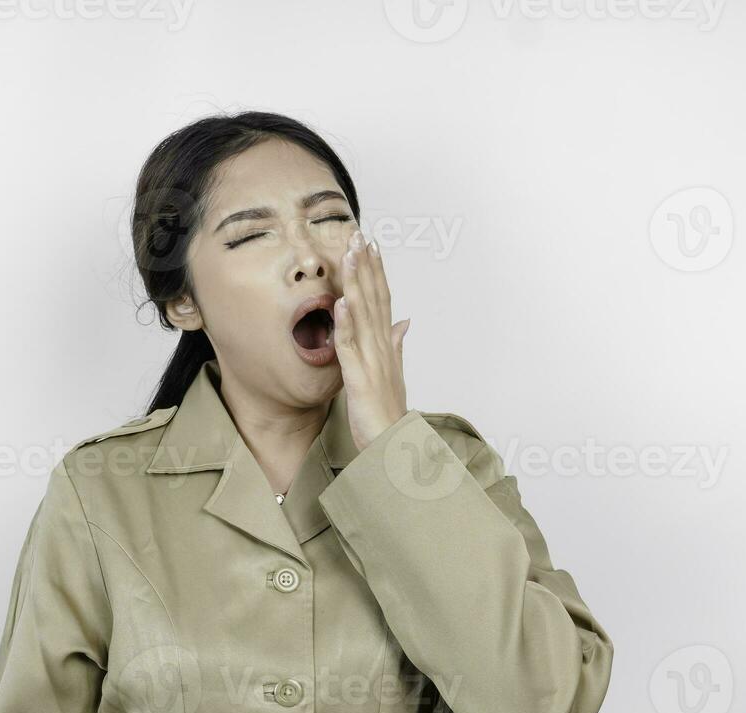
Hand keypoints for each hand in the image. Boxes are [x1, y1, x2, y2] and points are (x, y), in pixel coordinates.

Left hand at [334, 228, 410, 452]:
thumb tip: (404, 322)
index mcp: (387, 344)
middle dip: (366, 266)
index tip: (371, 245)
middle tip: (359, 235)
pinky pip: (350, 346)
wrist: (392, 444)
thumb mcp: (393, 373)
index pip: (382, 299)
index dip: (376, 271)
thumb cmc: (388, 411)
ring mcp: (372, 359)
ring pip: (363, 314)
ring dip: (357, 283)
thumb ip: (397, 345)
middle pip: (374, 298)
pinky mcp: (359, 377)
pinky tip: (341, 302)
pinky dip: (346, 324)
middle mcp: (382, 346)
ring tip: (351, 255)